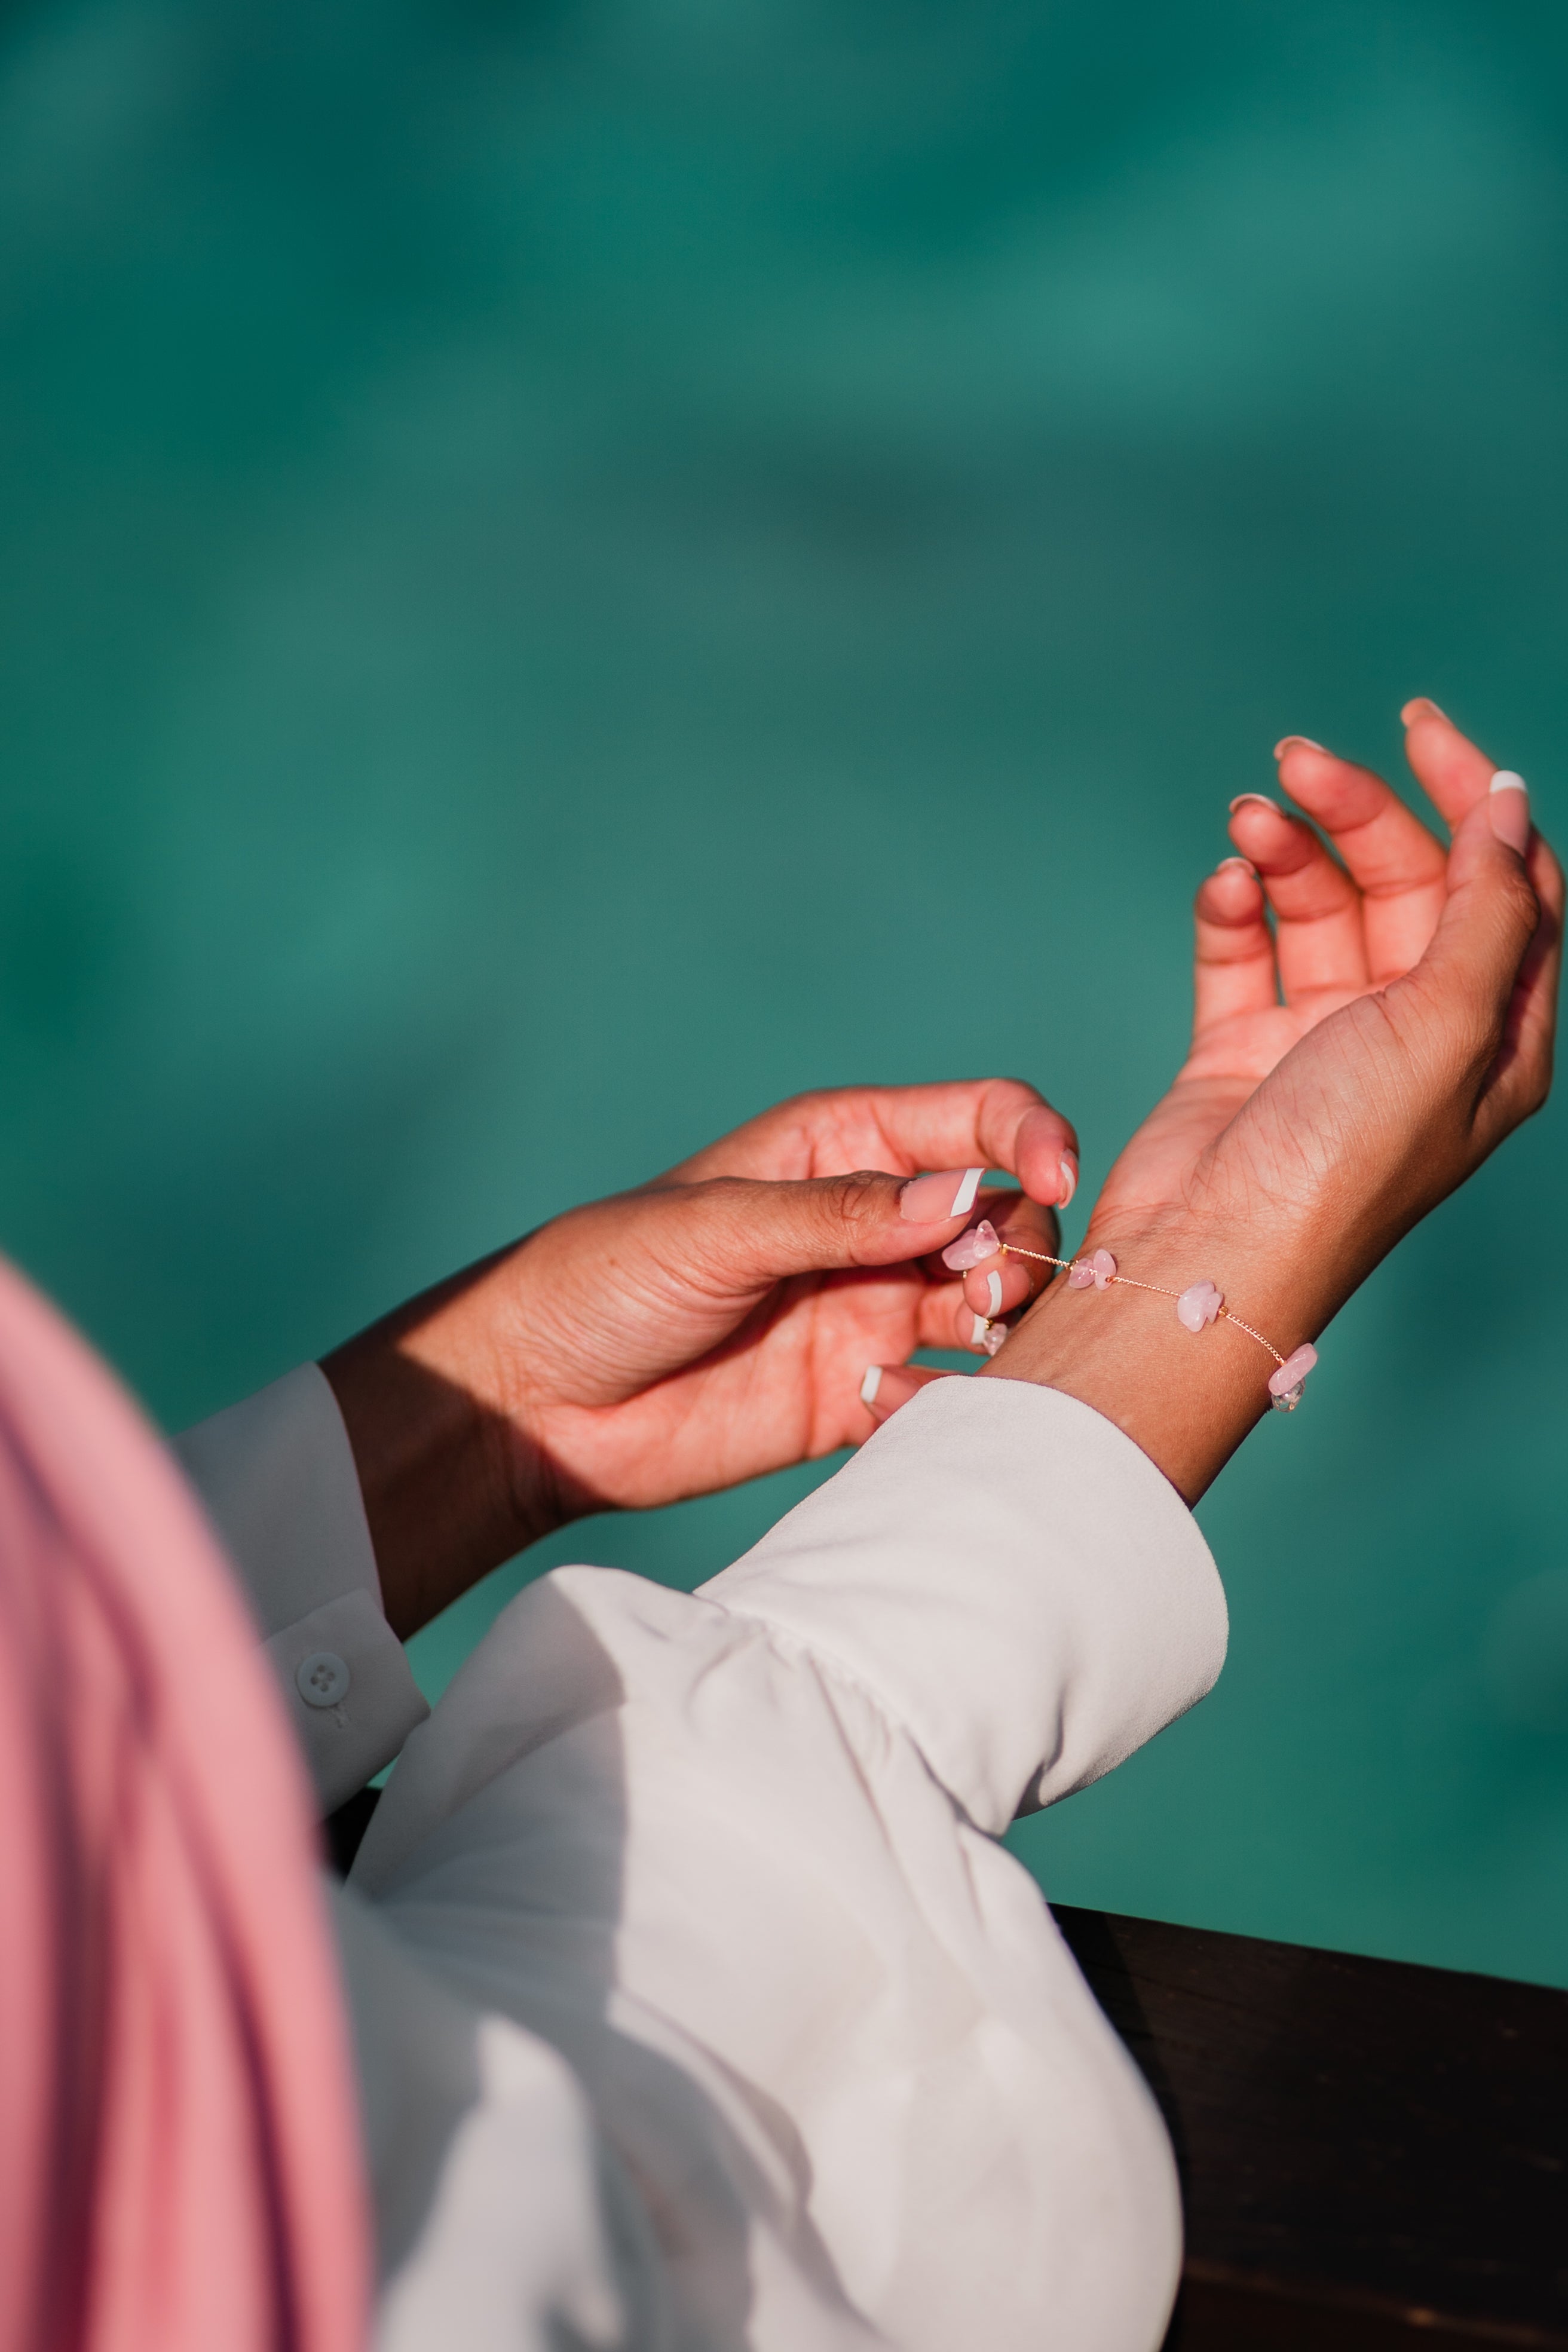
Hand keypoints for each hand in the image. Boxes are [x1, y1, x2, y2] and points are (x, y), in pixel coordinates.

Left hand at [322, 1082, 1075, 1634]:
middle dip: (1018, 1244)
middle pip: (1005, 1216)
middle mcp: (873, 1226)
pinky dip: (952, 1399)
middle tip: (978, 1289)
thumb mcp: (717, 1228)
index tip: (1056, 1177)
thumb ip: (842, 1215)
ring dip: (1004, 1318)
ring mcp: (872, 1310)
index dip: (1032, 1138)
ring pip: (993, 1304)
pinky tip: (888, 1409)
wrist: (537, 1404)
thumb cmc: (603, 1280)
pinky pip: (949, 1393)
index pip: (975, 1122)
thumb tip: (964, 1197)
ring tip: (959, 1337)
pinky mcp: (862, 1397)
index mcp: (842, 1148)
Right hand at [988, 702, 1561, 1500]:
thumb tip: (1507, 804)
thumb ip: (1486, 907)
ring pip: (1319, 905)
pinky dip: (1233, 908)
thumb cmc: (1336, 1165)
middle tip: (1297, 763)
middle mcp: (1416, 1034)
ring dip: (1287, 850)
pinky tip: (1224, 886)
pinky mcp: (1242, 1049)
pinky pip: (1244, 951)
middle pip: (1406, 882)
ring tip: (1248, 821)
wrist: (1206, 1257)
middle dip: (1358, 811)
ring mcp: (1325, 1041)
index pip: (1509, 885)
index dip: (1474, 799)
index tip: (1419, 729)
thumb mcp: (1445, 1026)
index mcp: (1493, 1036)